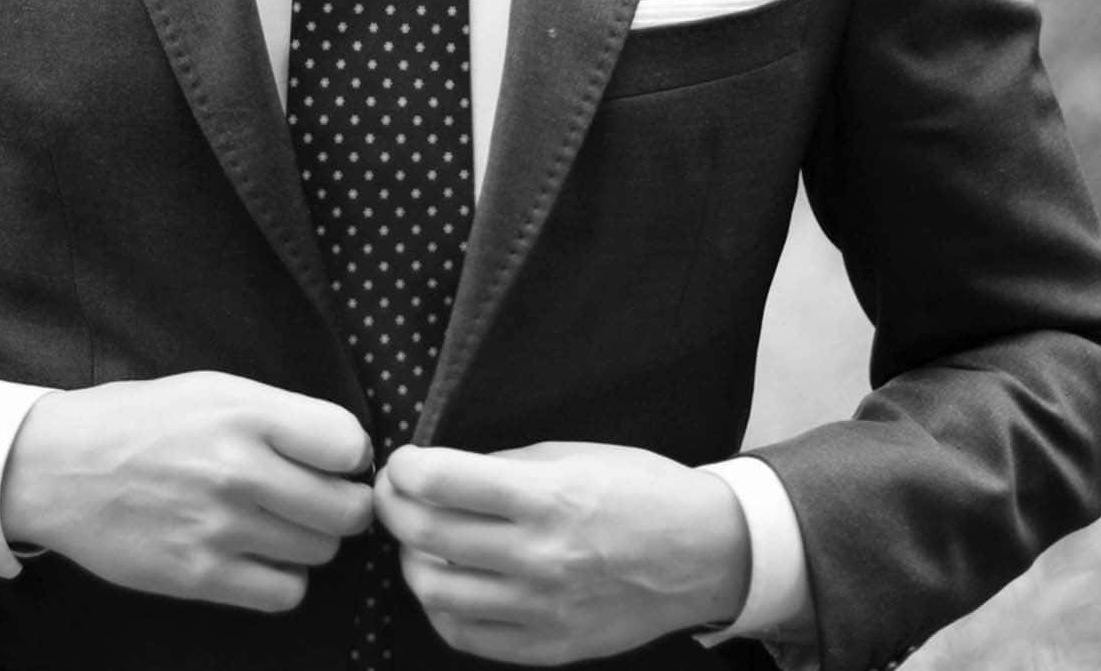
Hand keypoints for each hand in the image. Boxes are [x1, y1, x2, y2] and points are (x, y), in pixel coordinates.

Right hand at [0, 371, 373, 611]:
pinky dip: (282, 578)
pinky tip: (259, 555)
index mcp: (246, 413)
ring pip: (320, 552)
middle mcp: (238, 471)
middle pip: (346, 510)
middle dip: (343, 505)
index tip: (334, 460)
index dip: (351, 455)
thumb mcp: (215, 389)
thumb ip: (282, 415)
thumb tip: (349, 451)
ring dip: (310, 541)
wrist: (58, 467)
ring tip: (276, 523)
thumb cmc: (143, 421)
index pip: (349, 444)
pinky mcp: (198, 576)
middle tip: (318, 499)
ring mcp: (218, 528)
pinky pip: (284, 592)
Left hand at [374, 441, 749, 664]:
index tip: (403, 463)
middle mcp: (541, 556)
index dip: (405, 468)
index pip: (442, 482)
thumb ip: (504, 466)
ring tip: (421, 543)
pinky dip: (441, 608)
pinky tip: (448, 584)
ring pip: (435, 592)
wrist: (706, 552)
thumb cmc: (641, 491)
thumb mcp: (574, 454)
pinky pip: (466, 635)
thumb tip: (443, 474)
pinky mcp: (550, 646)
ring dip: (411, 560)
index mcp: (548, 497)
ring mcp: (544, 608)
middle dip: (394, 507)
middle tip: (396, 495)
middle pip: (426, 535)